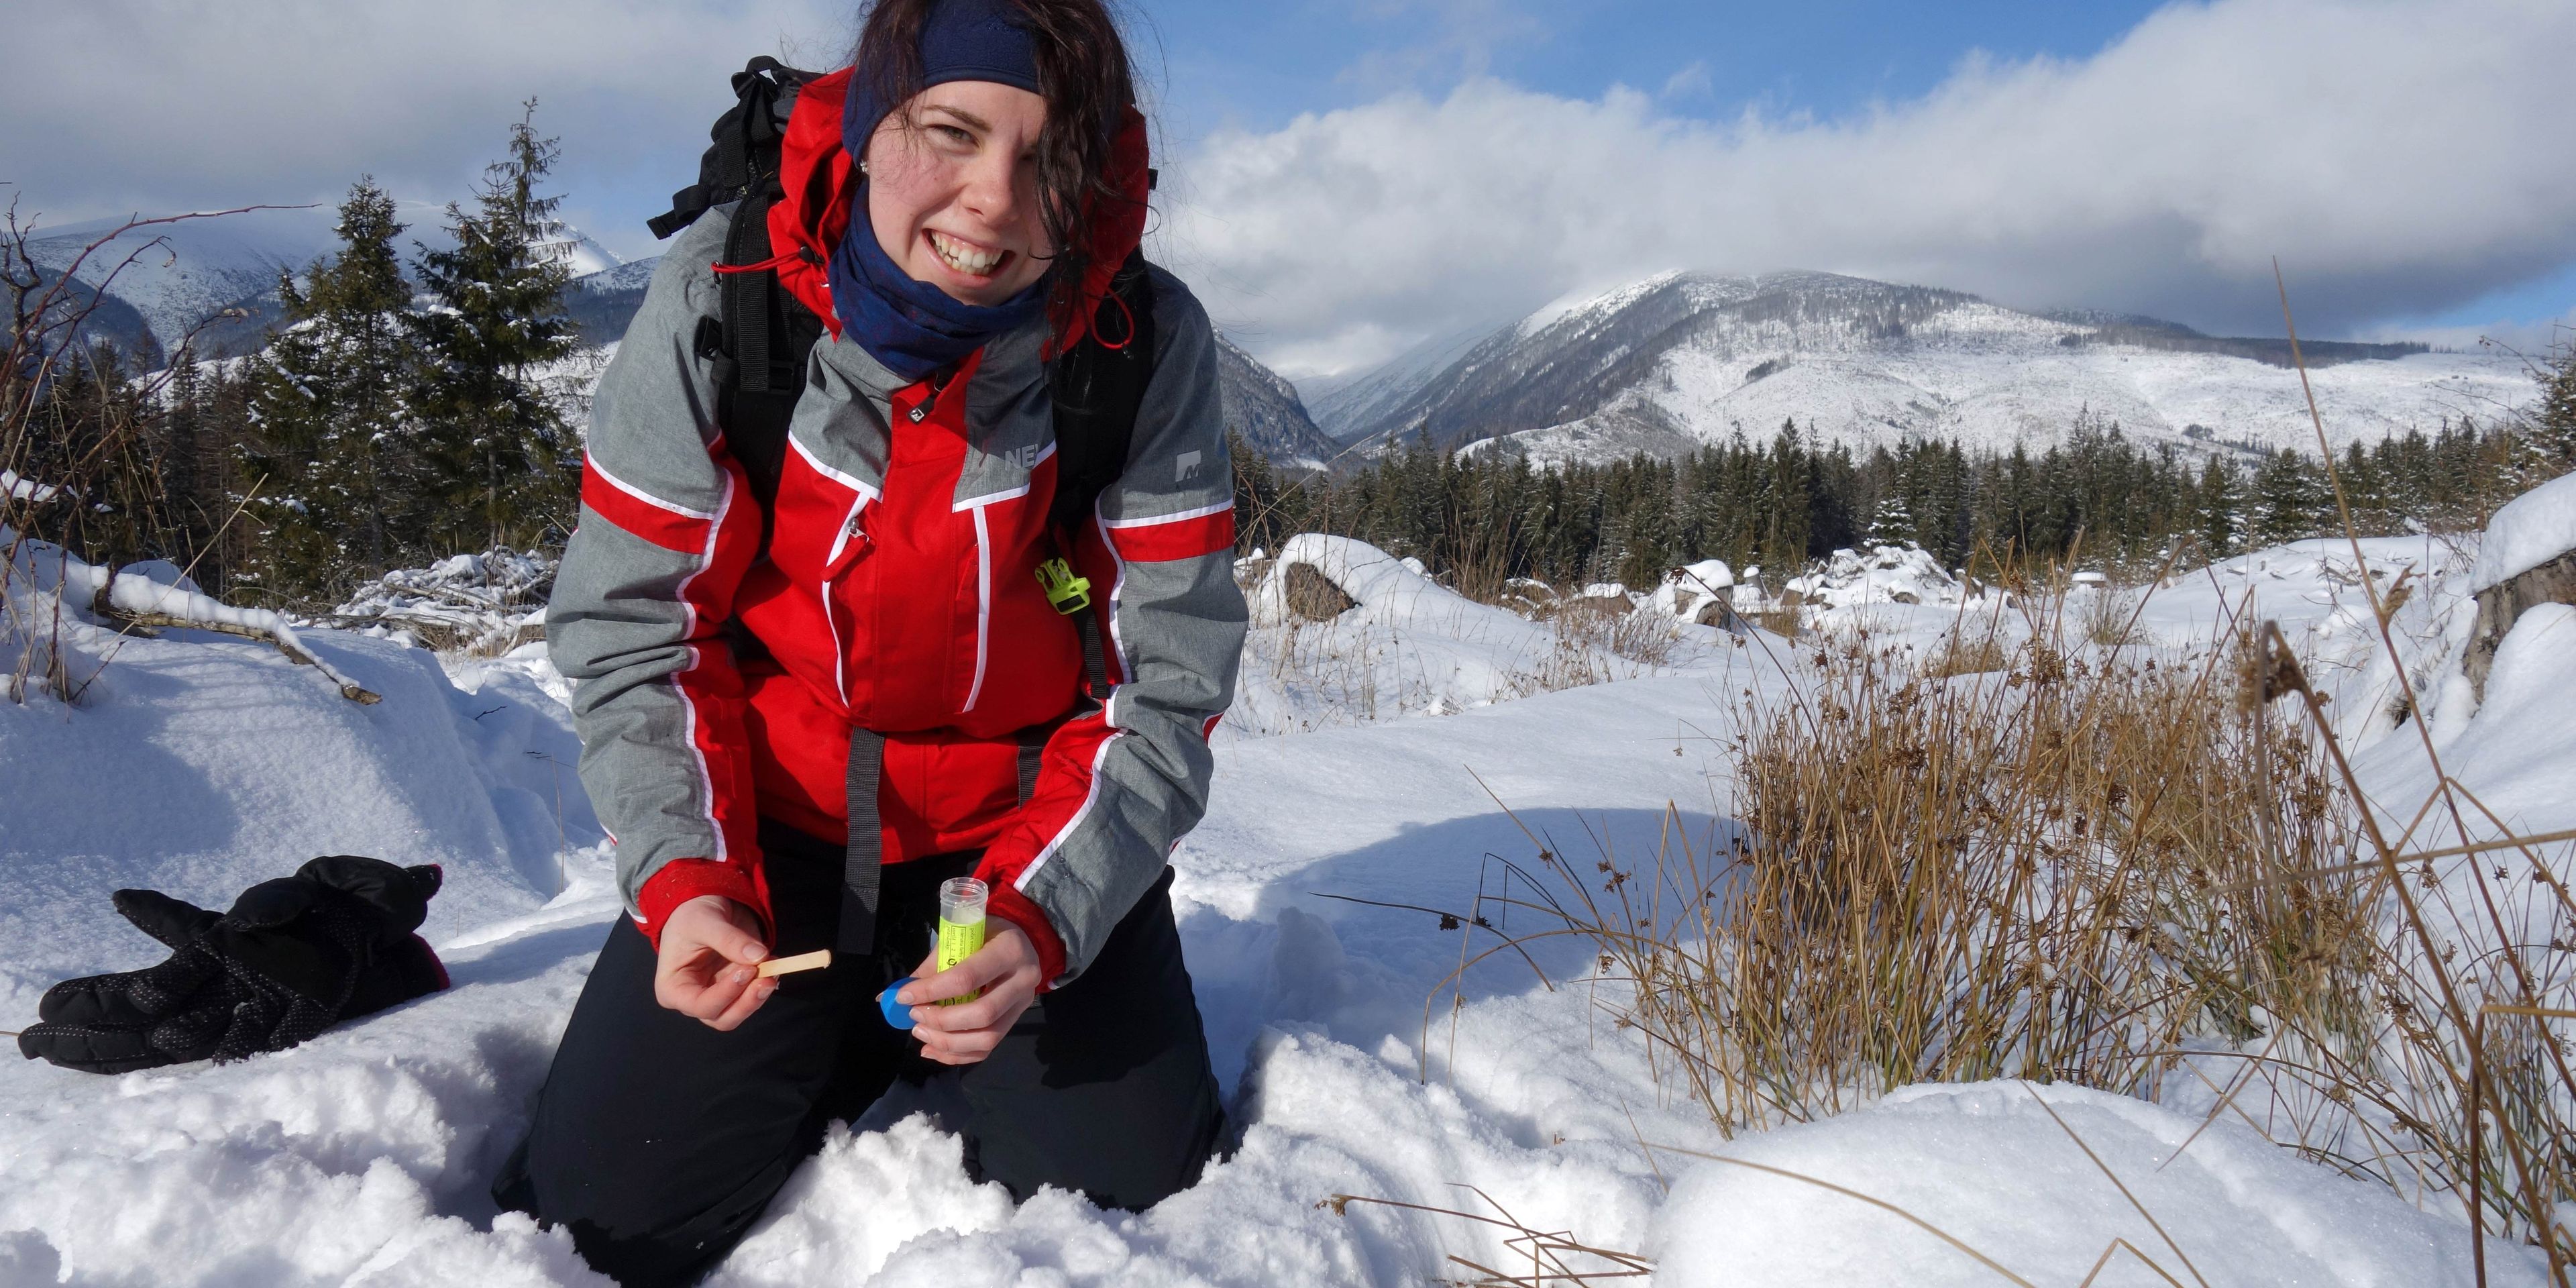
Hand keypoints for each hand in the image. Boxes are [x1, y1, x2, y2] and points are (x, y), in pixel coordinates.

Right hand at [653, 896, 772, 1030]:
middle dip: (747, 1002)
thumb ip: (729, 940)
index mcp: (673, 989)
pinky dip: (765, 984)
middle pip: (723, 1018)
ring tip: (773, 968)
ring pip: (740, 1011)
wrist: (703, 903)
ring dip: (759, 994)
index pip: (701, 1006)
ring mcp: (717, 995)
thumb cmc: (691, 915)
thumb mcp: (705, 922)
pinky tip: (773, 964)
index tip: (748, 970)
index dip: (727, 993)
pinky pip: (752, 995)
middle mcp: (693, 999)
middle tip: (766, 979)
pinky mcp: (736, 987)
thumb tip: (759, 956)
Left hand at [898, 923, 1040, 1064]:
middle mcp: (1023, 980)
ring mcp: (1023, 1004)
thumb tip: (893, 995)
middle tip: (914, 1016)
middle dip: (941, 1020)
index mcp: (1009, 950)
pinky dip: (957, 1055)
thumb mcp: (960, 937)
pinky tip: (933, 1050)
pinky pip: (988, 1048)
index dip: (931, 991)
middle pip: (982, 1014)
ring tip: (921, 1032)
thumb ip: (933, 966)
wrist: (1022, 941)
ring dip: (948, 1042)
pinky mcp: (1016, 1021)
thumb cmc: (985, 934)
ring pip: (987, 1038)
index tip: (904, 997)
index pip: (966, 978)